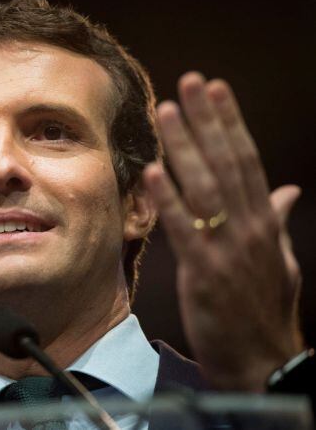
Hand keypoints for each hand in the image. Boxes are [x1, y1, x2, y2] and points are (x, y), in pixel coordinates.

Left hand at [143, 72, 303, 390]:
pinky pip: (185, 230)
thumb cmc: (263, 310)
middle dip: (207, 120)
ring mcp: (228, 249)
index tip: (215, 89)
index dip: (230, 123)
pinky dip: (170, 200)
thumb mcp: (278, 260)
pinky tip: (155, 171)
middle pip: (227, 162)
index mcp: (264, 222)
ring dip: (186, 147)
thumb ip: (277, 221)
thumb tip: (286, 190)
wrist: (262, 361)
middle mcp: (250, 228)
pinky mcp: (205, 273)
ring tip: (167, 111)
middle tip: (189, 81)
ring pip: (206, 187)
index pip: (247, 160)